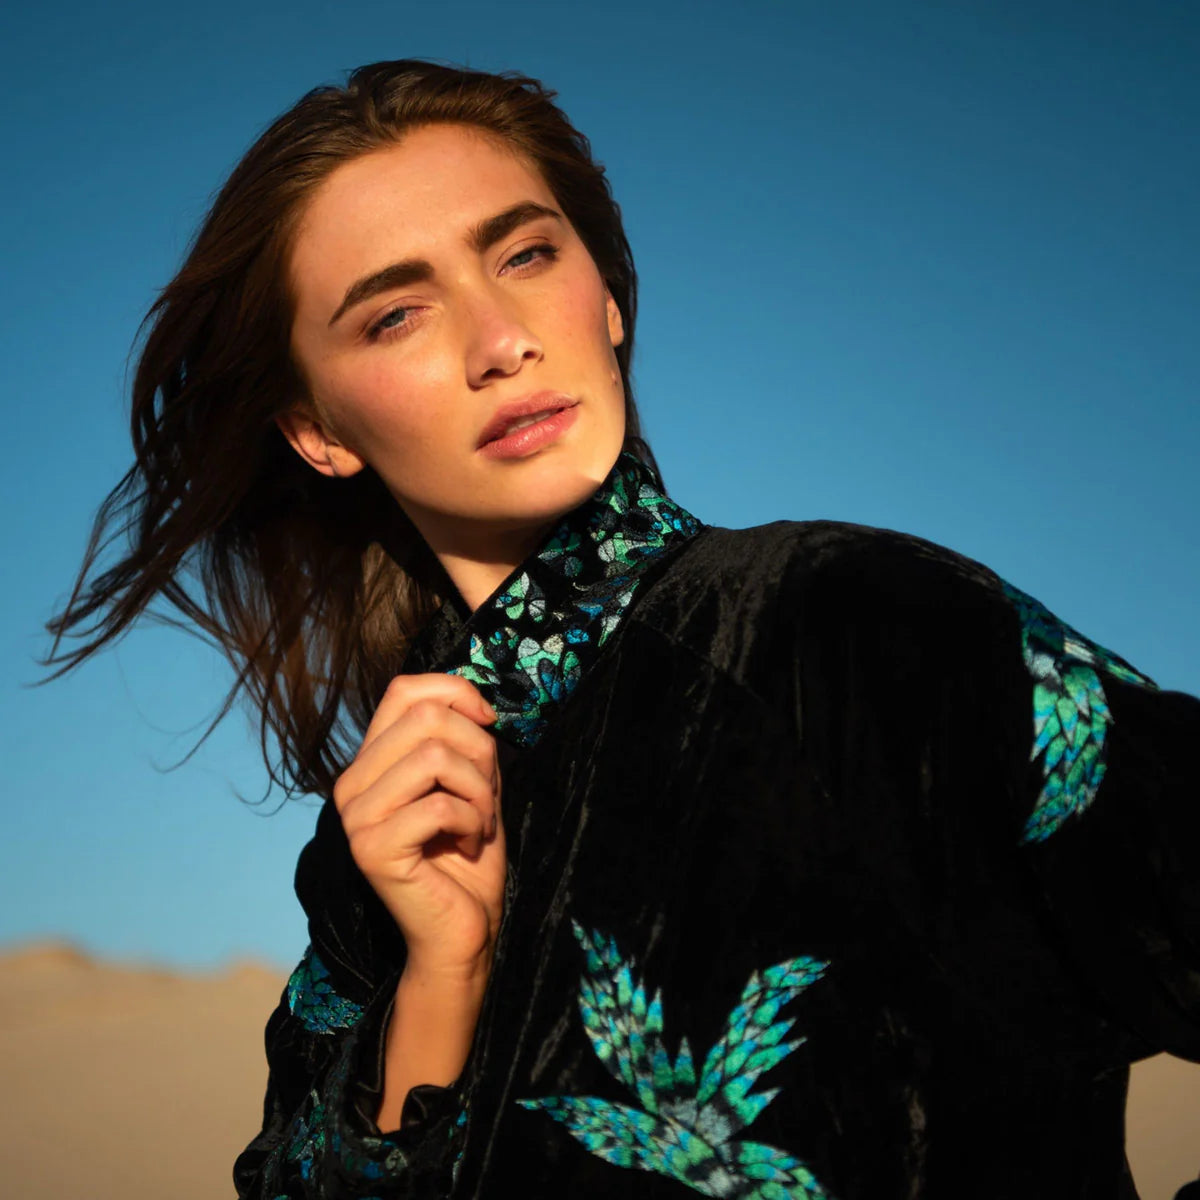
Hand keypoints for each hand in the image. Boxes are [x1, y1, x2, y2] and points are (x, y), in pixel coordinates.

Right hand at [333, 674, 505, 980]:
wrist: (462, 930)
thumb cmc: (468, 854)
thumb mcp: (471, 783)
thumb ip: (464, 740)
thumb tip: (476, 703)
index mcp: (371, 762)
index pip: (404, 689)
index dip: (456, 692)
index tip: (488, 723)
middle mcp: (351, 784)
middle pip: (426, 717)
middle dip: (478, 749)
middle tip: (487, 794)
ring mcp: (356, 817)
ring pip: (435, 757)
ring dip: (478, 790)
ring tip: (480, 823)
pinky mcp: (372, 850)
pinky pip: (439, 806)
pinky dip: (472, 821)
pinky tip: (469, 845)